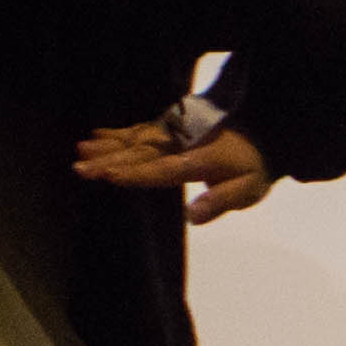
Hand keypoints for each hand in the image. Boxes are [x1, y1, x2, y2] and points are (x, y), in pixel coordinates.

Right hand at [74, 119, 279, 220]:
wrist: (265, 133)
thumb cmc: (253, 168)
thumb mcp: (249, 189)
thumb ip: (221, 201)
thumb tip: (192, 217)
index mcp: (201, 158)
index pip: (164, 168)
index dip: (137, 174)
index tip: (110, 176)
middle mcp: (183, 142)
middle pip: (142, 153)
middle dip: (110, 160)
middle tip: (80, 168)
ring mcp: (175, 132)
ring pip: (136, 139)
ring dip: (107, 145)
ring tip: (80, 150)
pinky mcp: (170, 128)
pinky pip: (141, 128)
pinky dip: (118, 132)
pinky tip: (96, 134)